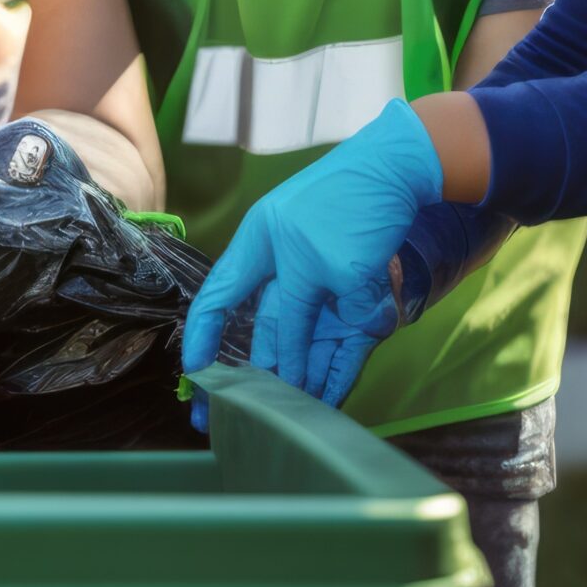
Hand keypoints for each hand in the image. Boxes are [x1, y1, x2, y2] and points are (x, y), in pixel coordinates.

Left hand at [179, 100, 444, 427]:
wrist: (393, 170)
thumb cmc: (342, 196)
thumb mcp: (291, 220)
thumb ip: (281, 269)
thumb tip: (273, 330)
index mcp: (260, 233)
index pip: (221, 289)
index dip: (204, 331)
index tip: (193, 368)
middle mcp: (284, 253)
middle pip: (268, 328)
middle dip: (257, 374)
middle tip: (239, 410)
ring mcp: (320, 268)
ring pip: (304, 340)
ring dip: (297, 381)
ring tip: (283, 415)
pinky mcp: (357, 281)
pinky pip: (351, 335)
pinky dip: (339, 372)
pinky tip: (326, 401)